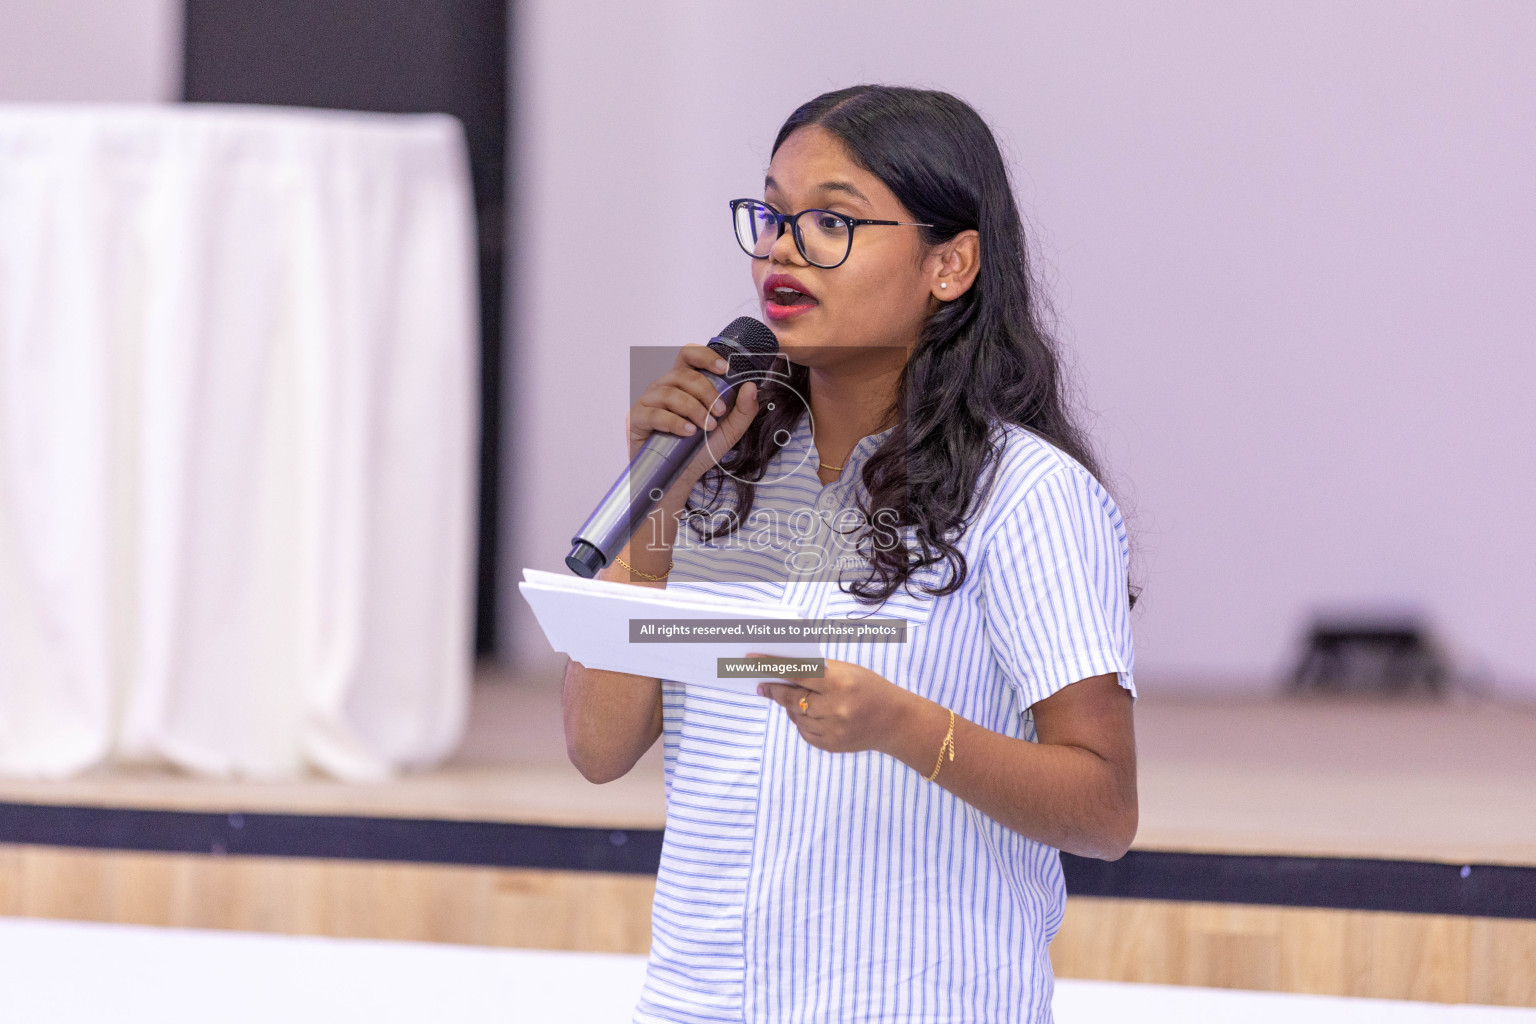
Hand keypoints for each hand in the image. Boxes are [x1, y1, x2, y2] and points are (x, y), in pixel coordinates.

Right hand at [627, 344, 759, 504]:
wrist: (680, 478)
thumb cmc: (699, 450)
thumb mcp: (730, 430)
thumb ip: (744, 409)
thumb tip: (751, 386)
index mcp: (683, 383)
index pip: (689, 355)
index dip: (705, 356)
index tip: (725, 369)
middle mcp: (663, 387)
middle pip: (683, 374)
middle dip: (706, 392)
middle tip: (720, 412)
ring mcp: (648, 402)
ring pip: (670, 392)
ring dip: (694, 409)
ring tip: (706, 428)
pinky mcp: (637, 420)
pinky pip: (655, 414)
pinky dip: (675, 422)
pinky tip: (688, 433)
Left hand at [753, 655, 917, 754]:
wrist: (897, 722)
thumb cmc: (870, 688)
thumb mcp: (848, 672)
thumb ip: (818, 672)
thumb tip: (783, 673)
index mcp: (839, 684)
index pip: (797, 673)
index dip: (771, 667)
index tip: (750, 662)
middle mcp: (835, 709)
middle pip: (791, 699)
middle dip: (774, 690)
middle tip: (762, 685)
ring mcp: (832, 730)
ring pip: (796, 717)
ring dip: (790, 706)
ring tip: (791, 698)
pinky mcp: (831, 746)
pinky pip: (804, 732)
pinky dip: (801, 721)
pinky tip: (807, 714)